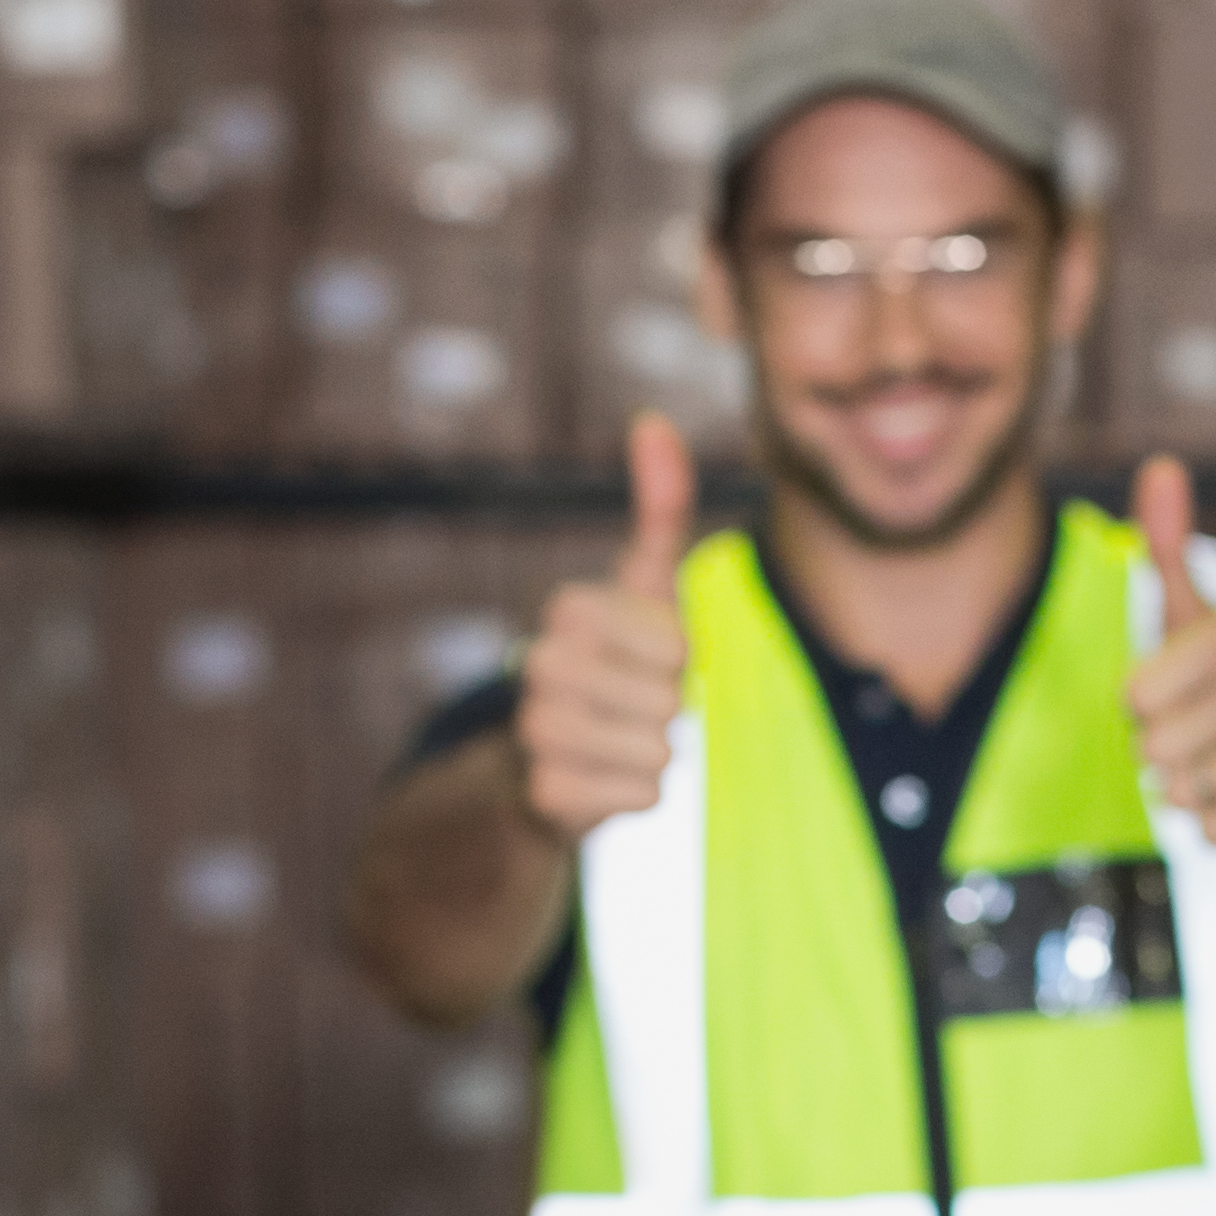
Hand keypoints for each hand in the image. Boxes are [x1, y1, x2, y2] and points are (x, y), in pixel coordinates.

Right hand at [517, 412, 696, 839]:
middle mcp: (540, 664)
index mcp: (569, 609)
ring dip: (659, 750)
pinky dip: (642, 793)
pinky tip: (608, 776)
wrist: (552, 758)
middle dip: (671, 708)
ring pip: (659, 748)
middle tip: (635, 705)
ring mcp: (536, 730)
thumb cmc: (617, 664)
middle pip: (669, 698)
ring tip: (622, 738)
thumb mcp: (644, 587)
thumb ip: (659, 509)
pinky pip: (644, 795)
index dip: (680, 658)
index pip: (675, 643)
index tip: (650, 658)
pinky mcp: (544, 793)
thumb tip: (652, 420)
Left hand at [1124, 454, 1215, 853]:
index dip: (1146, 711)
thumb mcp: (1207, 621)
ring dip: (1195, 793)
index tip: (1181, 701)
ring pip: (1184, 791)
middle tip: (1208, 744)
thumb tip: (1159, 463)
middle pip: (1155, 749)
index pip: (1135, 698)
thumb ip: (1171, 549)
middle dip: (1168, 758)